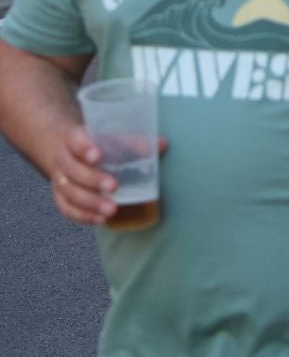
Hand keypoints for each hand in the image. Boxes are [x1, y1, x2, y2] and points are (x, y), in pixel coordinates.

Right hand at [49, 126, 165, 226]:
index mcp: (74, 139)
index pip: (75, 141)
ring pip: (69, 192)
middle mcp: (63, 159)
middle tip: (114, 187)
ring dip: (90, 203)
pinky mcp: (60, 196)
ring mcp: (59, 179)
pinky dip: (83, 215)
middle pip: (72, 170)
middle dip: (93, 180)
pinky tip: (100, 219)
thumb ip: (133, 142)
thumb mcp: (110, 137)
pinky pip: (66, 208)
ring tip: (112, 210)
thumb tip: (161, 145)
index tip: (98, 156)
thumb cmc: (96, 143)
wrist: (67, 150)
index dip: (85, 149)